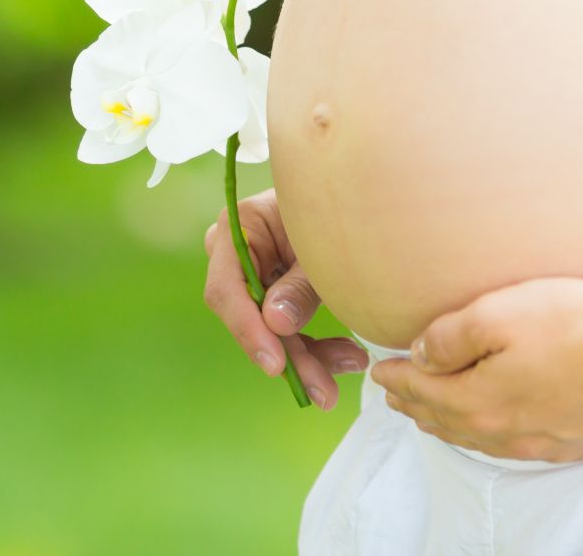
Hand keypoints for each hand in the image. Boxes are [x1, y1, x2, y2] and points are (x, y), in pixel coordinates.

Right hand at [203, 187, 368, 409]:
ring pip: (271, 329)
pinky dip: (317, 345)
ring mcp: (254, 273)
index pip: (227, 288)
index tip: (277, 365)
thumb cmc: (337, 206)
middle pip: (249, 316)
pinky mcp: (274, 290)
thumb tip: (275, 322)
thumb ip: (299, 285)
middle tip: (323, 391)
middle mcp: (236, 252)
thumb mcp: (320, 247)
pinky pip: (287, 327)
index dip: (248, 330)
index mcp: (239, 225)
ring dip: (309, 356)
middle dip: (290, 355)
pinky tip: (349, 356)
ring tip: (351, 365)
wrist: (356, 191)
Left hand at [370, 276, 582, 461]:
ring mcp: (545, 441)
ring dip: (449, 425)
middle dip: (416, 406)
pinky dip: (491, 437)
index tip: (379, 370)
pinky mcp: (578, 441)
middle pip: (448, 421)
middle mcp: (509, 431)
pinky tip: (494, 429)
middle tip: (395, 395)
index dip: (397, 379)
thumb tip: (420, 355)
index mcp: (482, 401)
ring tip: (431, 413)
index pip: (424, 391)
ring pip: (481, 439)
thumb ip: (450, 337)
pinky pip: (517, 446)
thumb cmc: (579, 323)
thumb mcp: (498, 312)